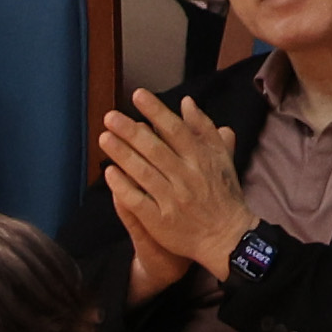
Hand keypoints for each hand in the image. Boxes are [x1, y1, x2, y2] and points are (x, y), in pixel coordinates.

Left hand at [96, 89, 255, 284]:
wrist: (227, 236)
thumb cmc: (223, 193)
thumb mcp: (221, 158)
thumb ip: (204, 129)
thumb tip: (186, 102)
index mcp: (202, 159)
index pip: (176, 131)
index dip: (156, 112)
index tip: (137, 95)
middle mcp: (187, 177)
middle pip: (155, 150)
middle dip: (131, 131)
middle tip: (110, 116)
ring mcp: (173, 200)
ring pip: (144, 173)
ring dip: (122, 154)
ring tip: (104, 138)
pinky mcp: (161, 221)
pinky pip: (138, 201)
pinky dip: (123, 186)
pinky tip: (109, 173)